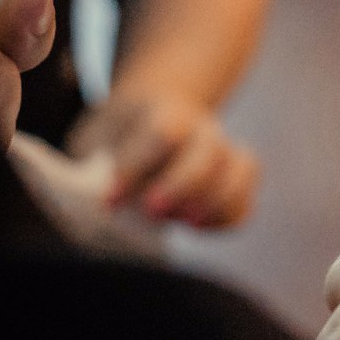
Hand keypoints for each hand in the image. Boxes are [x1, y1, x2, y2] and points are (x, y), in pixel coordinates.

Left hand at [69, 86, 260, 226]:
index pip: (161, 132)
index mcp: (161, 111)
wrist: (147, 122)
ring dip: (216, 200)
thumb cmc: (112, 142)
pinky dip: (228, 216)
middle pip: (207, 150)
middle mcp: (201, 129)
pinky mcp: (236, 181)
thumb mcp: (92, 144)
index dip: (137, 167)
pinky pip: (246, 199)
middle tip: (152, 212)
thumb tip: (96, 205)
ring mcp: (225, 152)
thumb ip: (93, 170)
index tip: (109, 200)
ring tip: (187, 224)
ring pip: (241, 169)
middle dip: (182, 184)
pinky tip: (198, 228)